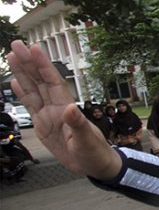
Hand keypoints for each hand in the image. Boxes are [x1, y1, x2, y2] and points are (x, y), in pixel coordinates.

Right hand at [7, 41, 121, 179]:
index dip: (43, 66)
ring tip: (13, 56)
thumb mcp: (87, 140)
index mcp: (66, 109)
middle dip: (29, 63)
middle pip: (40, 81)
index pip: (53, 82)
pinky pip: (30, 106)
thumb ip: (78, 124)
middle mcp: (56, 108)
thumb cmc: (94, 152)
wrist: (94, 165)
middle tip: (17, 44)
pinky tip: (16, 82)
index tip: (34, 49)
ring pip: (33, 90)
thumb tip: (70, 108)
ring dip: (23, 73)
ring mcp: (48, 116)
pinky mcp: (43, 126)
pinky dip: (23, 93)